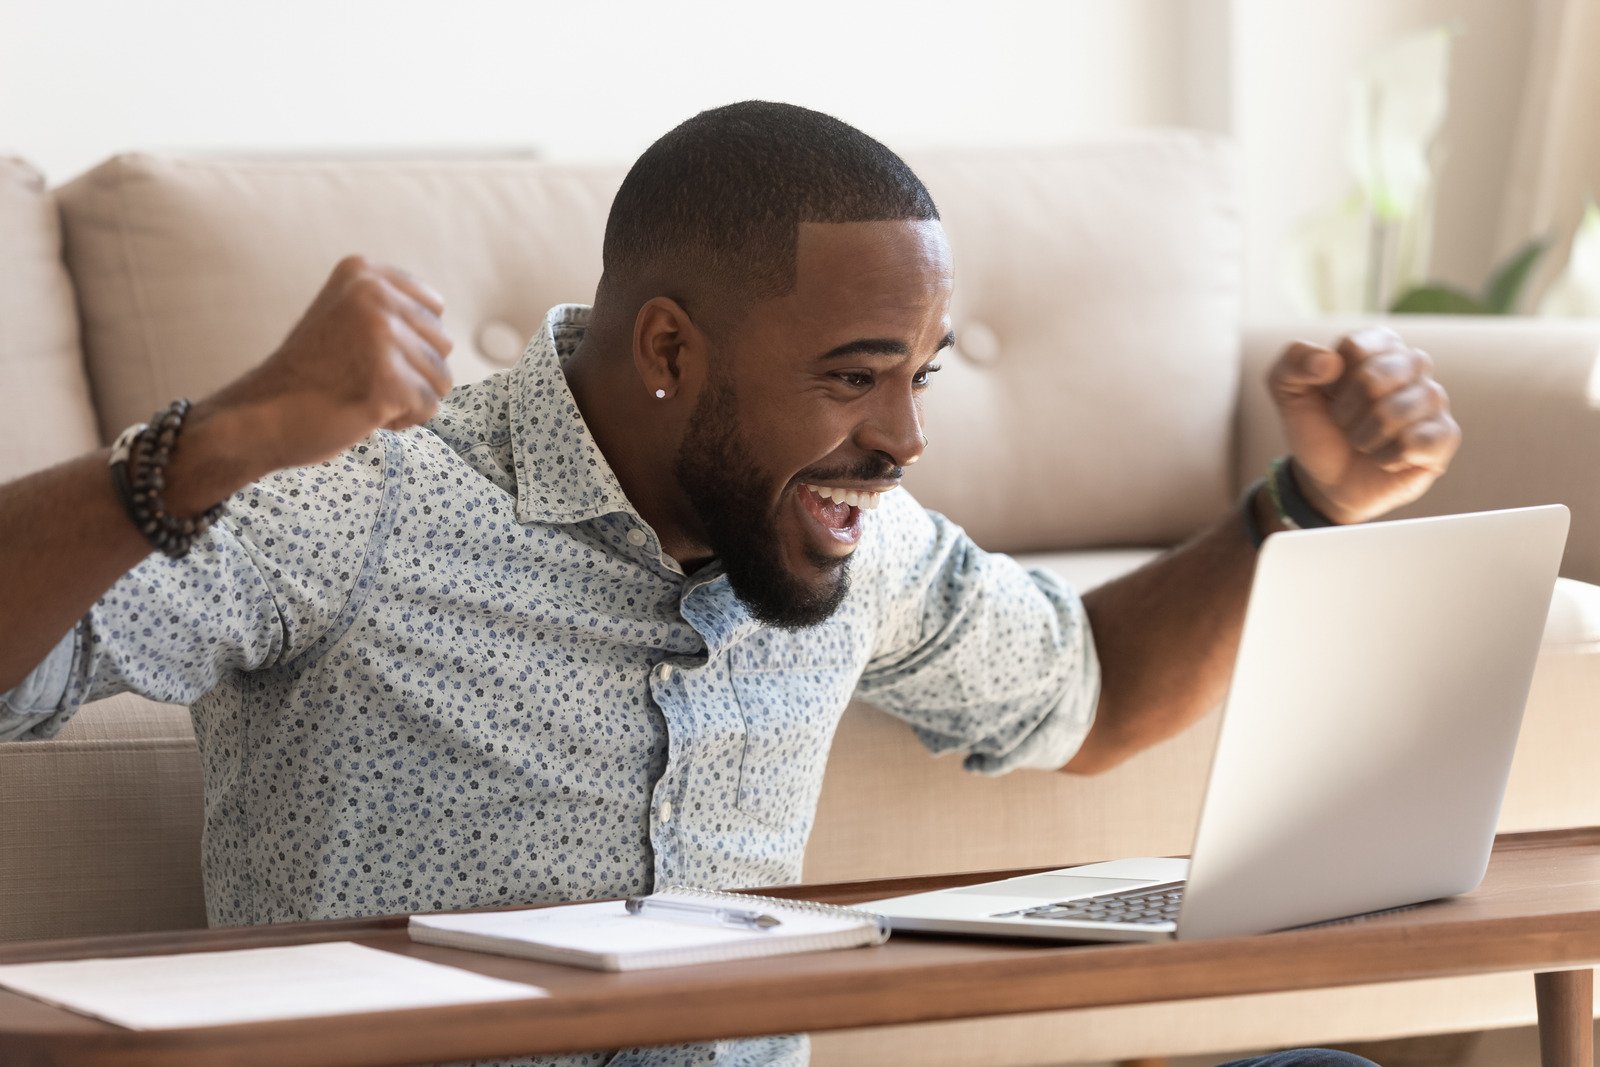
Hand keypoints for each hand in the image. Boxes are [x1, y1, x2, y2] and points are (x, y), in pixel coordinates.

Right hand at [207, 256, 453, 474]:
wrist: (259, 416)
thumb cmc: (309, 374)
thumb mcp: (347, 317)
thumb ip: (392, 311)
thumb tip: (446, 334)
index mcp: (363, 272)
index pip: (434, 308)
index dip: (410, 341)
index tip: (364, 350)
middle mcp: (373, 294)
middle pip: (443, 343)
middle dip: (413, 371)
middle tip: (361, 377)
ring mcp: (381, 335)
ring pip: (441, 378)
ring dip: (409, 397)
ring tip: (362, 392)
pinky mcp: (388, 377)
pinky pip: (428, 406)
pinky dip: (402, 419)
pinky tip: (364, 411)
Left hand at [1266, 326, 1460, 523]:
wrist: (1328, 480)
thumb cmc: (1318, 429)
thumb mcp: (1288, 393)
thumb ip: (1293, 362)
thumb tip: (1328, 362)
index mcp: (1379, 345)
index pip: (1356, 347)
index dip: (1331, 380)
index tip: (1329, 395)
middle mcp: (1412, 365)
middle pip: (1376, 376)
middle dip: (1346, 410)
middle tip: (1343, 424)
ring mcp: (1433, 400)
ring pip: (1397, 411)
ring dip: (1365, 436)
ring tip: (1362, 442)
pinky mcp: (1445, 436)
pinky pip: (1419, 441)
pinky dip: (1388, 457)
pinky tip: (1385, 458)